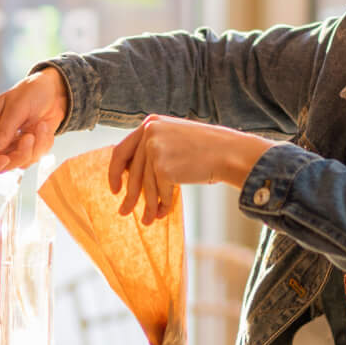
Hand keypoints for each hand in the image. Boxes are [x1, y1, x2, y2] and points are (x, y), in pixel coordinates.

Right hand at [0, 67, 67, 173]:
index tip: (4, 158)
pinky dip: (42, 144)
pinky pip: (34, 158)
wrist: (53, 91)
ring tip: (40, 125)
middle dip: (17, 155)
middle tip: (28, 138)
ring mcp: (12, 146)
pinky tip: (43, 127)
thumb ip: (3, 130)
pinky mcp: (27, 150)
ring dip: (34, 147)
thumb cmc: (30, 92)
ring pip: (18, 163)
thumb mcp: (16, 107)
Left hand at [108, 116, 273, 224]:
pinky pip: (160, 192)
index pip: (122, 150)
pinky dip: (163, 205)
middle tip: (124, 212)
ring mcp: (155, 149)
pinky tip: (164, 213)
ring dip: (148, 206)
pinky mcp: (163, 167)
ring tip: (148, 221)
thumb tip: (131, 179)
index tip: (114, 189)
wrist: (231, 152)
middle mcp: (149, 132)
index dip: (115, 172)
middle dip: (130, 195)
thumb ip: (153, 151)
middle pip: (132, 172)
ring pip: (146, 185)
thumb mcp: (176, 140)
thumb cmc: (208, 150)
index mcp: (151, 123)